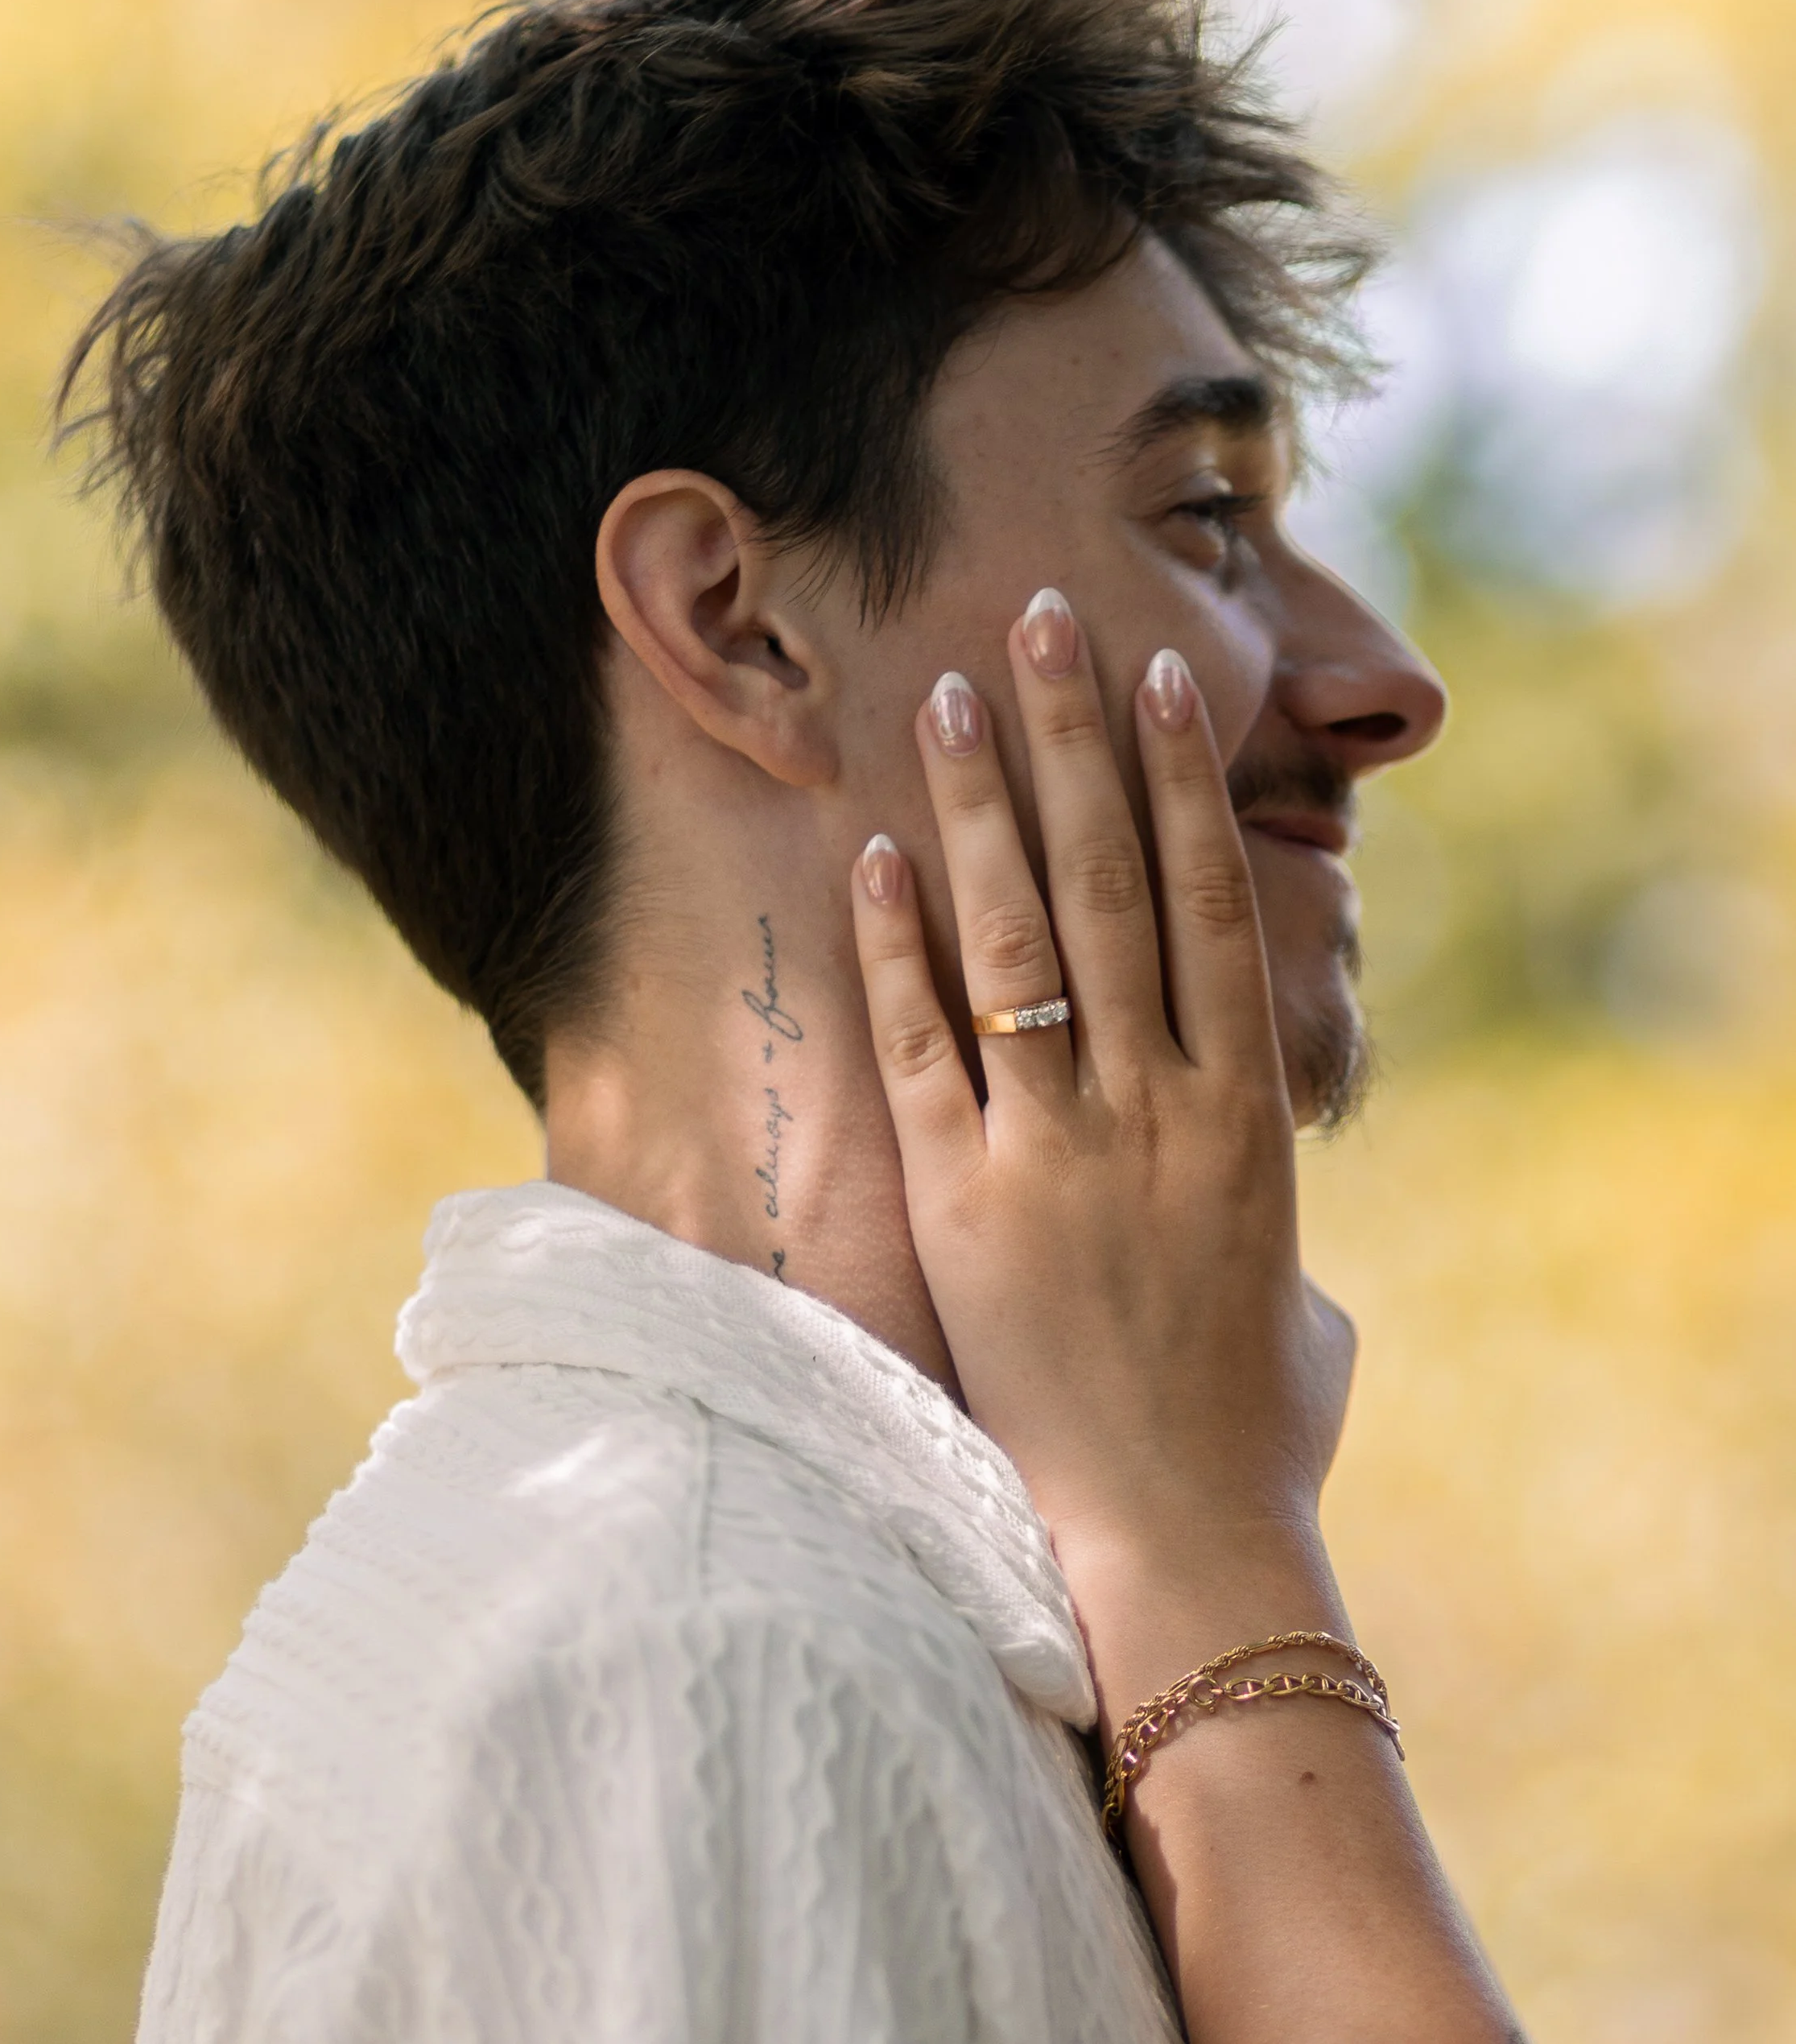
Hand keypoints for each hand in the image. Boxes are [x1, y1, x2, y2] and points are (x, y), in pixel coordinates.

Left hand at [849, 589, 1352, 1588]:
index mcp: (1243, 1111)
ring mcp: (1056, 1149)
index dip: (1184, 781)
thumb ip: (1263, 1197)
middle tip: (1042, 618)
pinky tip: (873, 852)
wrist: (1179, 1545)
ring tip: (948, 693)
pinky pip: (923, 1047)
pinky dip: (896, 945)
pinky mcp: (963, 1205)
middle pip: (1113, 884)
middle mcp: (1153, 1105)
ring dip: (980, 807)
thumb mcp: (1290, 1285)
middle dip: (1075, 743)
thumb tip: (1250, 1167)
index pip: (1212, 903)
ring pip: (1016, 939)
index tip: (1157, 677)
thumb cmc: (1252, 1429)